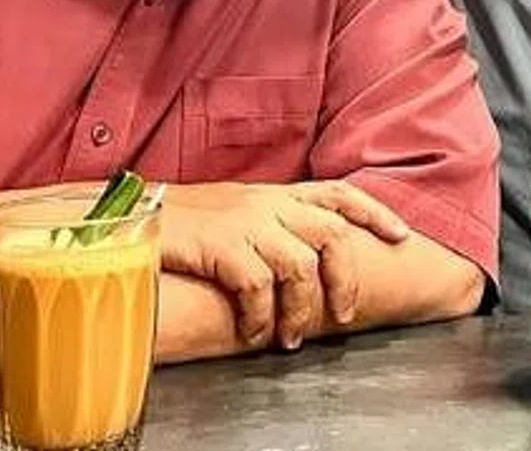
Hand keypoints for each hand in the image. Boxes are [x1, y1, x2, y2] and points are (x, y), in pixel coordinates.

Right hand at [158, 181, 410, 350]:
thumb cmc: (180, 220)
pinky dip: (261, 316)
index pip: (339, 193)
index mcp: (274, 194)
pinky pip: (257, 285)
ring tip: (292, 337)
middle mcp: (267, 203)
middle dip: (346, 278)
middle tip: (343, 314)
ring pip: (300, 265)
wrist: (128, 216)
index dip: (375, 211)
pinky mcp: (219, 244)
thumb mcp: (233, 211)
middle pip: (332, 233)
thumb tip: (297, 258)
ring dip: (303, 309)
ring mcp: (244, 222)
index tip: (401, 235)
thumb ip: (268, 225)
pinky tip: (254, 333)